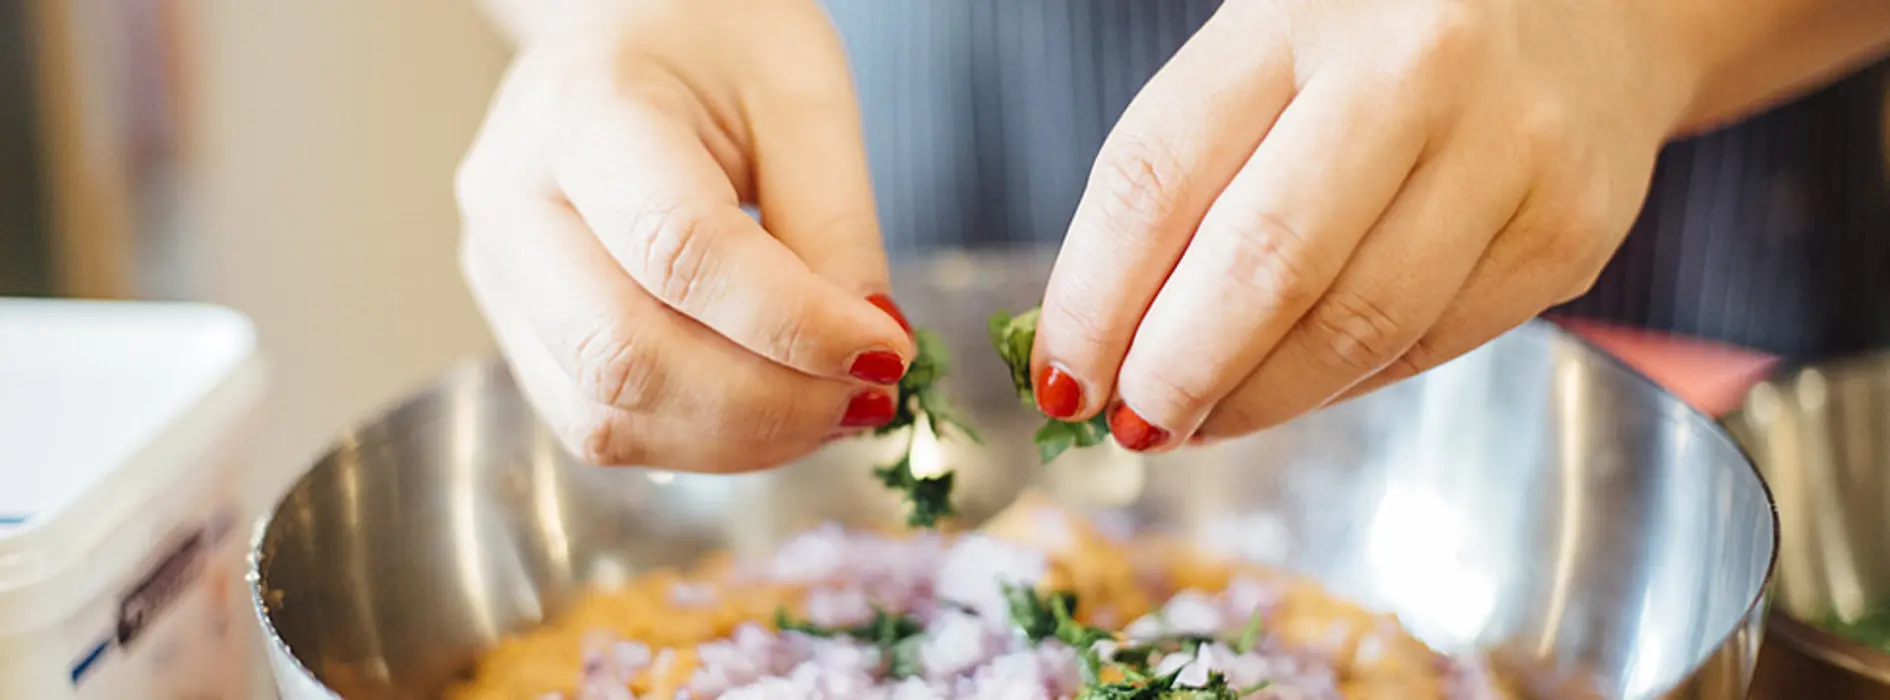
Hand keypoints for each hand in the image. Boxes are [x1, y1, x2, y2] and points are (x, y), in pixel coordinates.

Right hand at [457, 0, 909, 470]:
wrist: (631, 33)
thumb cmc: (720, 47)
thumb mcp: (804, 100)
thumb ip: (836, 227)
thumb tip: (868, 357)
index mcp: (580, 108)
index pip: (680, 250)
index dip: (793, 323)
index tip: (886, 351)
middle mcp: (510, 198)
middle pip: (623, 353)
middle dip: (768, 402)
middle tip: (869, 396)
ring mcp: (498, 273)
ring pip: (604, 413)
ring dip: (739, 438)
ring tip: (831, 406)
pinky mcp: (518, 330)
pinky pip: (601, 424)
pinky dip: (702, 441)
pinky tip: (775, 410)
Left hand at [1030, 0, 1713, 449]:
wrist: (1594, 4)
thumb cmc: (1384, 36)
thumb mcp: (1267, 49)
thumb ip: (1185, 172)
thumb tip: (1098, 344)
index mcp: (1299, 10)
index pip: (1158, 176)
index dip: (1093, 300)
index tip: (1063, 377)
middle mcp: (1414, 68)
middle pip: (1262, 266)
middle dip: (1175, 372)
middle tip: (1132, 422)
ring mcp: (1507, 152)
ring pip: (1351, 328)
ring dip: (1252, 401)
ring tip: (1197, 418)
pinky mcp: (1566, 233)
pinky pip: (1425, 348)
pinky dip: (1338, 387)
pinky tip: (1293, 385)